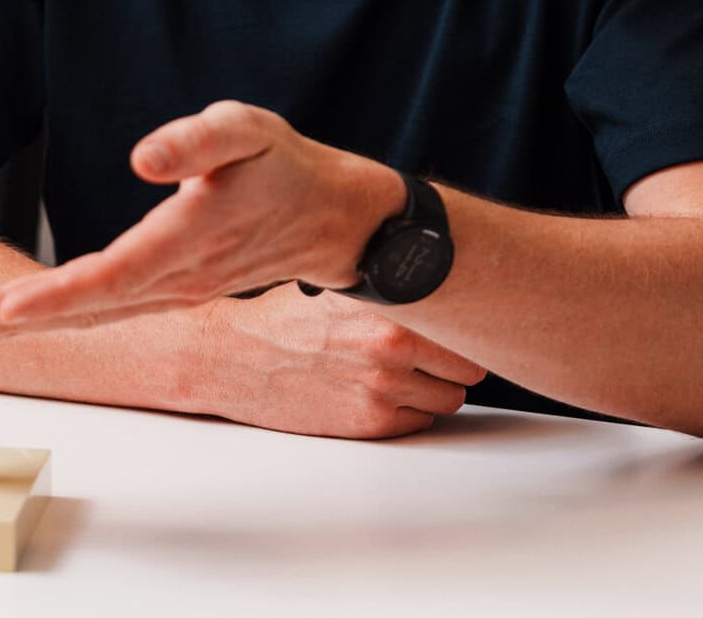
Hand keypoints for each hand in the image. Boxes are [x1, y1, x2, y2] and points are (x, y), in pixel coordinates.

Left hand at [0, 101, 401, 337]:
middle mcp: (176, 278)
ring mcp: (171, 291)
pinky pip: (103, 309)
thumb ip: (196, 140)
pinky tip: (16, 315)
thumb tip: (143, 156)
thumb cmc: (286, 168)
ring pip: (91, 314)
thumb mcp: (250, 130)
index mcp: (189, 238)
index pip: (113, 275)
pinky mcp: (167, 290)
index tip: (5, 305)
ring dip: (26, 322)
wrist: (334, 220)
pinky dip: (56, 315)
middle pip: (87, 306)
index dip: (57, 295)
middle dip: (15, 317)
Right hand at [193, 289, 486, 438]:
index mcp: (389, 299)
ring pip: (450, 396)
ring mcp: (383, 385)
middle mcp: (391, 341)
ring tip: (396, 369)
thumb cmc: (282, 314)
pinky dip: (407, 409)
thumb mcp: (341, 281)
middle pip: (469, 363)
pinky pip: (421, 421)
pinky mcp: (370, 421)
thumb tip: (452, 279)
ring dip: (432, 386)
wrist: (233, 356)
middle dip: (452, 358)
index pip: (467, 318)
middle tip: (428, 349)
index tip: (462, 322)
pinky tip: (374, 388)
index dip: (463, 323)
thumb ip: (395, 286)